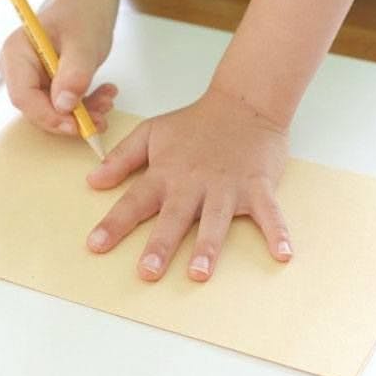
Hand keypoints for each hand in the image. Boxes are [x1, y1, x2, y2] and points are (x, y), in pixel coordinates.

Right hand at [0, 0, 117, 136]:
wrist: (90, 2)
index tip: (76, 125)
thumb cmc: (83, 13)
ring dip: (82, 112)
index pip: (23, 96)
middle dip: (70, 117)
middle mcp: (17, 67)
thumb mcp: (84, 43)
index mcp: (16, 52)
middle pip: (37, 107)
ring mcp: (30, 76)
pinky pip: (62, 103)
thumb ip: (74, 73)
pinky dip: (84, 104)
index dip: (48, 116)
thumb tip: (64, 105)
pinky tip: (105, 93)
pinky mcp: (45, 82)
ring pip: (52, 109)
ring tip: (108, 99)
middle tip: (101, 118)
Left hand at [86, 88, 291, 280]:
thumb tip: (92, 181)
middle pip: (174, 216)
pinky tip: (282, 253)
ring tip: (199, 272)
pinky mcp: (257, 186)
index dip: (115, 223)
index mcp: (166, 173)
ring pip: (216, 219)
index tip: (96, 245)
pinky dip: (277, 231)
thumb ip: (122, 158)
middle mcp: (194, 183)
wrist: (243, 103)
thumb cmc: (196, 122)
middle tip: (148, 271)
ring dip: (208, 245)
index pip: (135, 200)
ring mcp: (227, 186)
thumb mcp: (152, 132)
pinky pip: (269, 212)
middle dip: (161, 244)